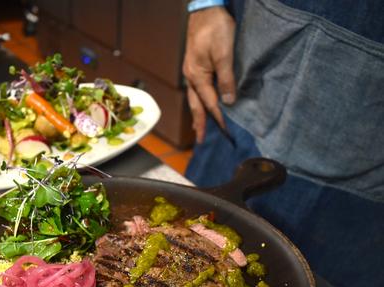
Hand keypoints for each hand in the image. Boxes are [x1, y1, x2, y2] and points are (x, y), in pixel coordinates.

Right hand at [182, 7, 235, 142]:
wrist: (205, 8)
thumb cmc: (215, 28)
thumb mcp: (224, 53)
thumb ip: (226, 77)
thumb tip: (228, 101)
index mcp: (197, 76)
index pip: (209, 103)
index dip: (218, 118)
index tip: (225, 133)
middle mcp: (191, 76)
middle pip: (196, 105)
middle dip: (199, 123)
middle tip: (201, 140)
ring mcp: (191, 71)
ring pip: (195, 98)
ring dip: (198, 113)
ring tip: (199, 126)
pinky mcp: (195, 65)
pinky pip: (197, 89)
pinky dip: (199, 100)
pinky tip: (202, 102)